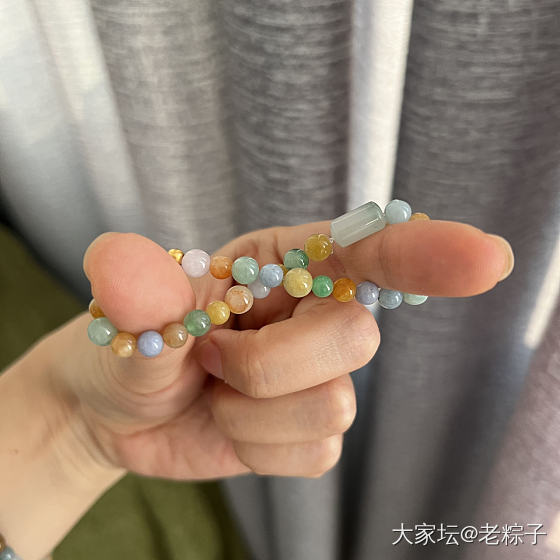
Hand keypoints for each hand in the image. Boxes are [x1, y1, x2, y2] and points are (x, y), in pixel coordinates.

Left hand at [53, 219, 511, 479]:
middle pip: (356, 337)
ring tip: (214, 391)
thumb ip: (135, 290)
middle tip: (211, 356)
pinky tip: (230, 427)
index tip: (484, 258)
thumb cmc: (129, 342)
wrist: (116, 411)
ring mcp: (317, 377)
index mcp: (283, 261)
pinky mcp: (309, 432)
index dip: (423, 250)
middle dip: (271, 363)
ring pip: (334, 402)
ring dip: (253, 409)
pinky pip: (317, 452)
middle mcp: (313, 314)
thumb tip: (136, 275)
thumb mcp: (124, 310)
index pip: (365, 247)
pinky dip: (258, 447)